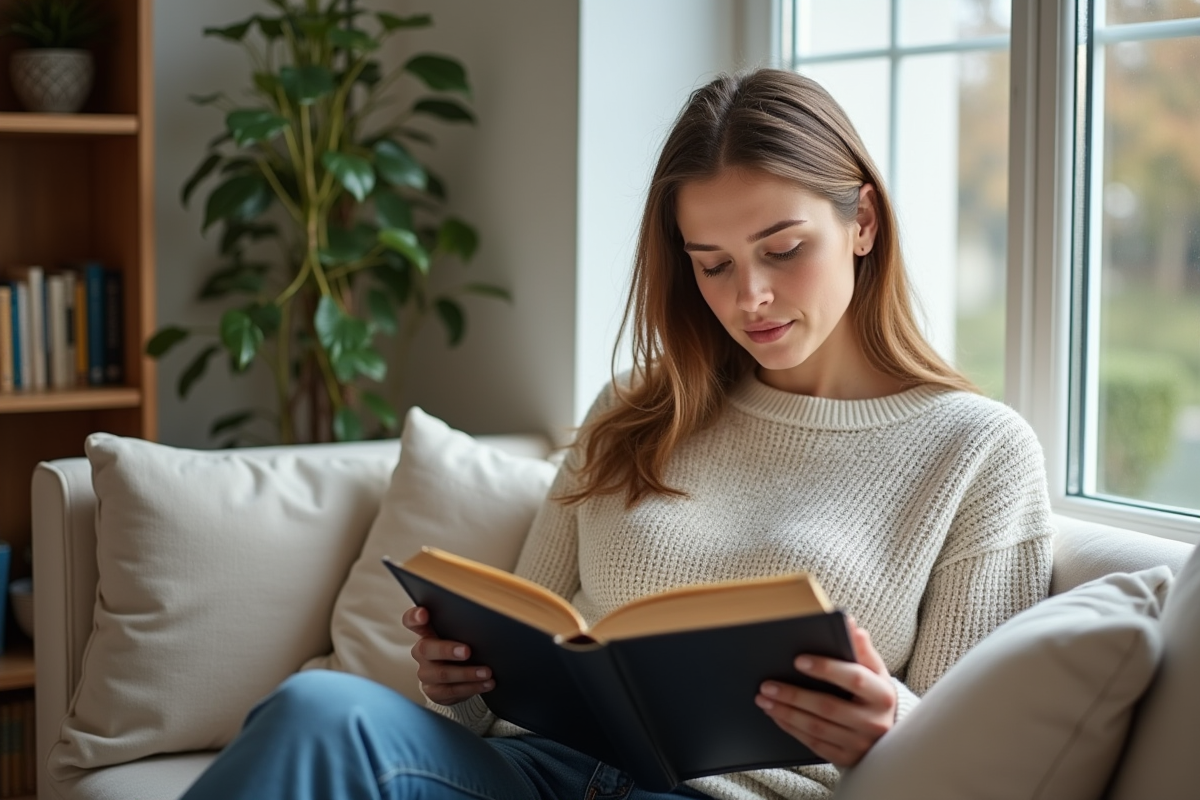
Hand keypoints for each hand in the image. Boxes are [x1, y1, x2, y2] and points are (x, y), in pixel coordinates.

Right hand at [402, 605, 493, 705]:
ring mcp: (425, 673)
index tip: (423, 613)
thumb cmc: (457, 649)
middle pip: (426, 648)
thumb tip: (484, 623)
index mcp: (425, 633)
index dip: (414, 617)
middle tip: (467, 651)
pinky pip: (451, 691)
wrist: (453, 679)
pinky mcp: (433, 692)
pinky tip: (486, 684)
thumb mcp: (456, 636)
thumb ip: (461, 627)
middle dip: (447, 650)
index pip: (411, 621)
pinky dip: (472, 687)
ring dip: (467, 673)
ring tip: (487, 672)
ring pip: (442, 674)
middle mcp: (422, 652)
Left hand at [755, 618, 895, 767]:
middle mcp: (874, 722)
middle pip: (828, 706)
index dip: (826, 668)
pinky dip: (791, 728)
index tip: (798, 660)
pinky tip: (776, 714)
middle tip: (767, 684)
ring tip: (763, 698)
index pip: (854, 678)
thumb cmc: (874, 695)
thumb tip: (851, 624)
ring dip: (786, 712)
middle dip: (794, 695)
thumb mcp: (875, 672)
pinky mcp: (847, 758)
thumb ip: (861, 650)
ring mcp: (860, 743)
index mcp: (883, 695)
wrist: (887, 736)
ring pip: (816, 727)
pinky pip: (814, 743)